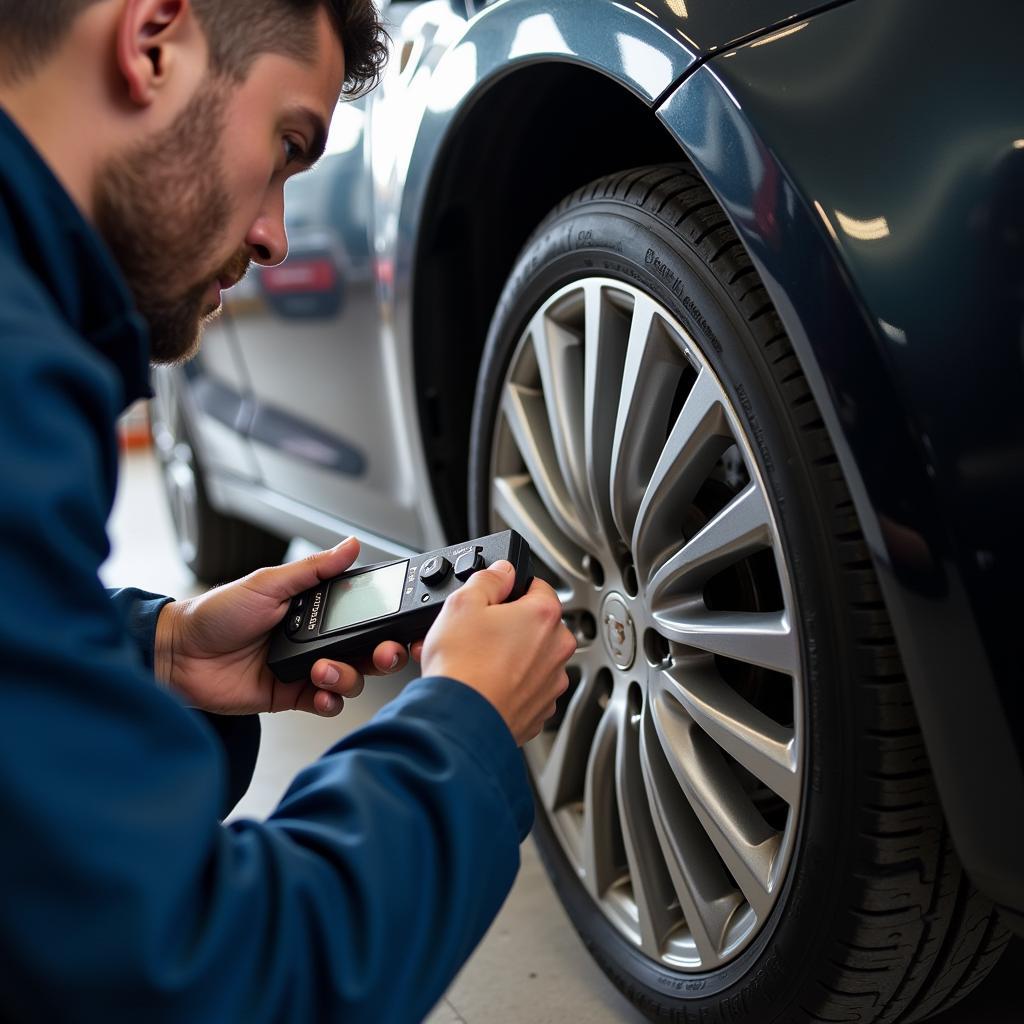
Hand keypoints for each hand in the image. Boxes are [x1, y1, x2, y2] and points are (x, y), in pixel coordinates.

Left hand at [154, 538, 409, 716]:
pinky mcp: (292, 695)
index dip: (385, 621)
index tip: (400, 625)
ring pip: (350, 679)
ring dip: (346, 676)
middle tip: (383, 653)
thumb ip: (315, 568)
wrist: (179, 655)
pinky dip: (330, 700)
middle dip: (381, 654)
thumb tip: (350, 545)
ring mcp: (305, 668)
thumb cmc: (216, 613)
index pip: (362, 613)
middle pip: (366, 650)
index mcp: (314, 608)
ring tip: (322, 669)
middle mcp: (315, 638)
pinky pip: (326, 703)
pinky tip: (320, 692)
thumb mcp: (269, 583)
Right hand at [419, 561, 575, 744]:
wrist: (460, 722)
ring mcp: (551, 683)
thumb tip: (502, 571)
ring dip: (507, 657)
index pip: (537, 586)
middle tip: (474, 634)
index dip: (510, 590)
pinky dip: (508, 686)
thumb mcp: (462, 603)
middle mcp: (557, 649)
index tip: (492, 601)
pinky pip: (526, 689)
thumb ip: (488, 578)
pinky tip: (481, 685)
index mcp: (544, 615)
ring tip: (471, 662)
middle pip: (535, 625)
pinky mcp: (540, 711)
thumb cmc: (462, 667)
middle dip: (507, 626)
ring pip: (531, 659)